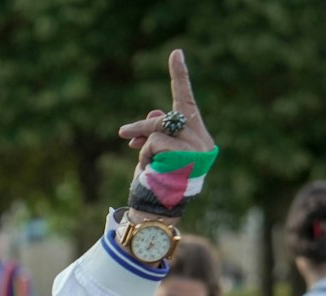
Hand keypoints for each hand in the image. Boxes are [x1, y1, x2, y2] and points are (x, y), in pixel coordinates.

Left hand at [116, 50, 215, 211]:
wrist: (156, 213)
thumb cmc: (156, 185)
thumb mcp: (155, 155)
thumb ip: (157, 132)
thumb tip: (154, 114)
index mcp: (198, 139)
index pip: (187, 101)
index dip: (179, 76)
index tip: (175, 52)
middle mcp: (202, 143)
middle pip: (168, 117)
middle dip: (143, 127)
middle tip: (123, 135)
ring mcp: (196, 150)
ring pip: (159, 130)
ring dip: (144, 147)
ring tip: (144, 166)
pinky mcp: (185, 156)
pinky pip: (155, 143)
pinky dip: (145, 155)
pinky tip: (150, 170)